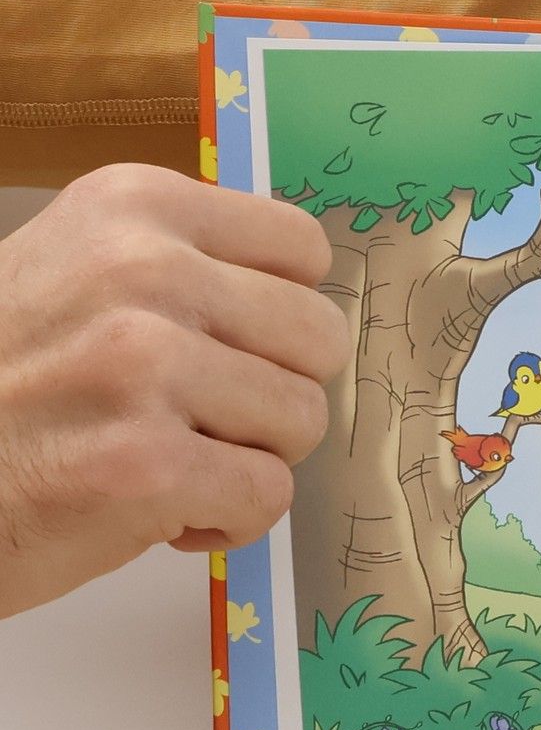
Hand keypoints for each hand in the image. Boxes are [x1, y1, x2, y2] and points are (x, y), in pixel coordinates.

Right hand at [0, 165, 350, 618]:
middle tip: (197, 418)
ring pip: (302, 419)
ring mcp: (144, 365)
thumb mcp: (73, 273)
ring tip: (167, 459)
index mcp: (133, 207)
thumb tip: (301, 295)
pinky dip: (226, 522)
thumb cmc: (1, 386)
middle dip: (273, 393)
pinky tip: (156, 510)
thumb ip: (182, 269)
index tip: (231, 347)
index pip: (303, 249)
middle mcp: (143, 271)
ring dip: (248, 458)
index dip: (281, 317)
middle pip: (319, 339)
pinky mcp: (146, 463)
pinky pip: (268, 496)